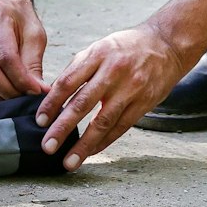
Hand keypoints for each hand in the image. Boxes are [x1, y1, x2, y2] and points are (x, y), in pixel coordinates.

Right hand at [0, 0, 48, 101]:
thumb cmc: (19, 17)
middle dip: (9, 91)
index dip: (21, 79)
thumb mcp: (35, 33)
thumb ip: (34, 62)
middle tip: (25, 99)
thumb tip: (37, 91)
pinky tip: (1, 98)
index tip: (36, 91)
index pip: (5, 57)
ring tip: (14, 101)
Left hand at [36, 24, 192, 170]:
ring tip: (69, 162)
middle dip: (62, 128)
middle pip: (82, 103)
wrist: (167, 45)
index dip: (52, 103)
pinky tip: (91, 152)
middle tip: (47, 146)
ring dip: (84, 144)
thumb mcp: (99, 48)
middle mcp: (113, 71)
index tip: (39, 121)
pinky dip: (104, 142)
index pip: (68, 82)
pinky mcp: (144, 103)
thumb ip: (77, 69)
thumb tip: (52, 95)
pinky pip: (121, 127)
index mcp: (97, 54)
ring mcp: (130, 89)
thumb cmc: (126, 47)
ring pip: (103, 121)